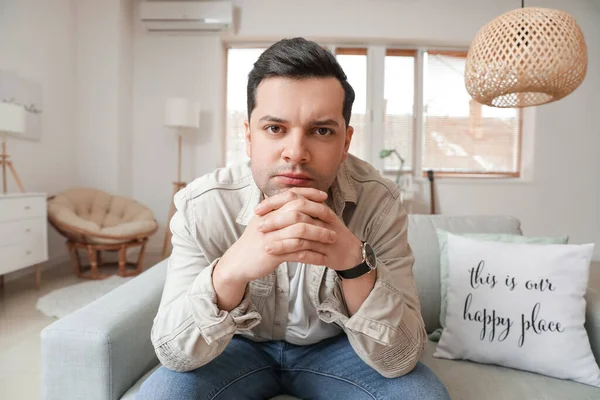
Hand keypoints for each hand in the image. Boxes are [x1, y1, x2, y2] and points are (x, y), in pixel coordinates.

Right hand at [217, 188, 336, 283]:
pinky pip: (297, 251)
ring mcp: (270, 236)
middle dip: (319, 213)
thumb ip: (277, 211)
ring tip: (332, 238)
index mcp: (267, 210)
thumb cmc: (255, 242)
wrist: (238, 262)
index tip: (324, 196)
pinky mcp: (273, 253)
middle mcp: (269, 220)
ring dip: (319, 234)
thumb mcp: (263, 221)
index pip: (291, 195)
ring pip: (300, 231)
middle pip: (298, 210)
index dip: (309, 193)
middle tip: (333, 219)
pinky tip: (323, 258)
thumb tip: (295, 200)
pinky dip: (312, 254)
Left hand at [255, 188, 362, 271]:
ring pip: (300, 234)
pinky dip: (291, 255)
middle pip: (296, 213)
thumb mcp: (316, 217)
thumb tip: (274, 200)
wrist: (350, 253)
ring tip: (265, 245)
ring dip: (281, 240)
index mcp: (318, 207)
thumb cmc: (328, 234)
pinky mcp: (326, 253)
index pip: (294, 197)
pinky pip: (306, 253)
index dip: (274, 202)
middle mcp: (322, 219)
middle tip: (258, 226)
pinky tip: (279, 258)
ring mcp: (325, 236)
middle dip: (275, 220)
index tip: (258, 209)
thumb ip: (298, 209)